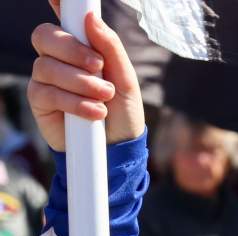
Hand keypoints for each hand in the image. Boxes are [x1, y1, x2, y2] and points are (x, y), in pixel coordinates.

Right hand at [28, 2, 144, 151]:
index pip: (62, 17)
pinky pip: (47, 92)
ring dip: (80, 82)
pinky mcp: (41, 102)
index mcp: (79, 45)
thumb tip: (90, 18)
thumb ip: (110, 47)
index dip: (58, 3)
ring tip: (104, 97)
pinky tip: (94, 112)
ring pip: (47, 66)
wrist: (119, 148)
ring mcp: (46, 79)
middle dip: (72, 50)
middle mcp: (57, 58)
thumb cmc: (122, 111)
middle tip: (98, 66)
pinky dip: (73, 102)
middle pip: (45, 36)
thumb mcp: (126, 79)